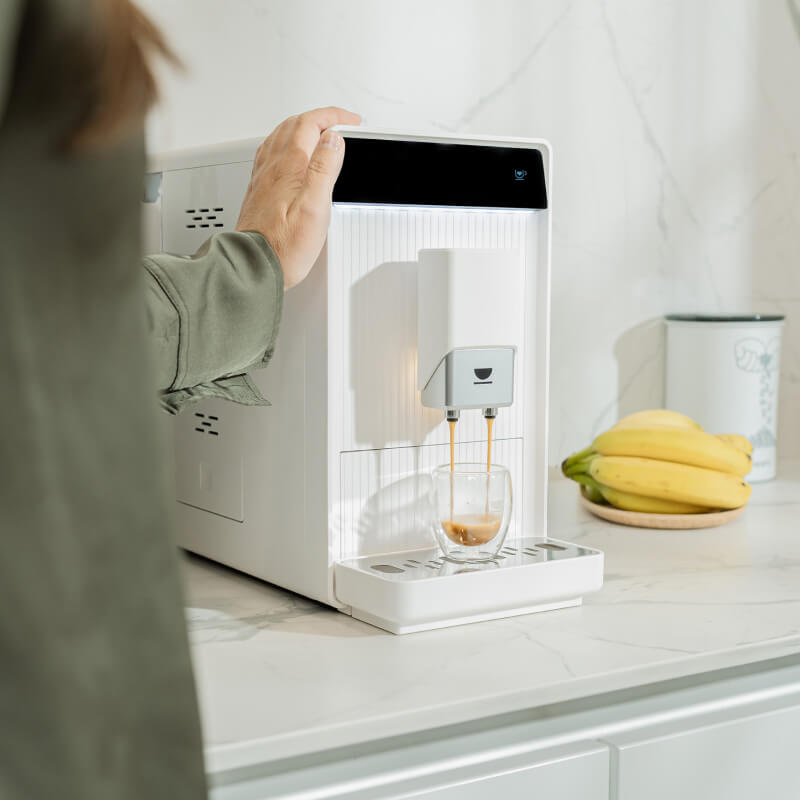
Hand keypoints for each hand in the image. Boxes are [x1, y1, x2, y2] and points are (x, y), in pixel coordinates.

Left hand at [236, 106, 360, 289]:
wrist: (255, 265)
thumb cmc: (284, 245)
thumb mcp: (314, 207)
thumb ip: (324, 168)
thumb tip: (333, 140)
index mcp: (289, 165)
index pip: (311, 123)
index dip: (334, 116)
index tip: (351, 120)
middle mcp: (273, 166)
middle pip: (295, 125)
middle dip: (320, 118)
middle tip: (339, 124)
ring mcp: (264, 177)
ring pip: (281, 136)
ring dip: (302, 127)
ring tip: (319, 132)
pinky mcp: (260, 190)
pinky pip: (271, 154)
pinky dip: (287, 144)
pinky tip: (291, 155)